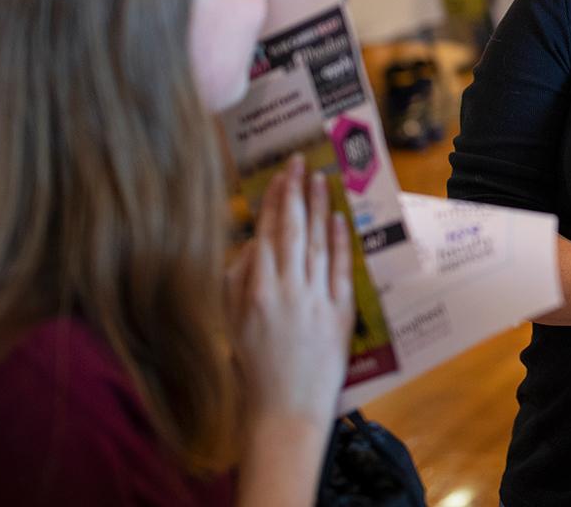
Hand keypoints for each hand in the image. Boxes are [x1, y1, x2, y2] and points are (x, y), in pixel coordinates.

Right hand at [232, 158, 355, 432]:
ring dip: (320, 206)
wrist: (283, 410)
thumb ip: (237, 279)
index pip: (266, 232)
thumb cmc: (252, 368)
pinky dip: (340, 241)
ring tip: (321, 178)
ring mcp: (315, 299)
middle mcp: (285, 289)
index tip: (279, 174)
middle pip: (292, 229)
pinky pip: (339, 269)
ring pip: (318, 242)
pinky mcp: (339, 313)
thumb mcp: (230, 321)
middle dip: (296, 191)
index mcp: (254, 289)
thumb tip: (253, 243)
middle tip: (300, 161)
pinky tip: (339, 218)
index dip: (273, 200)